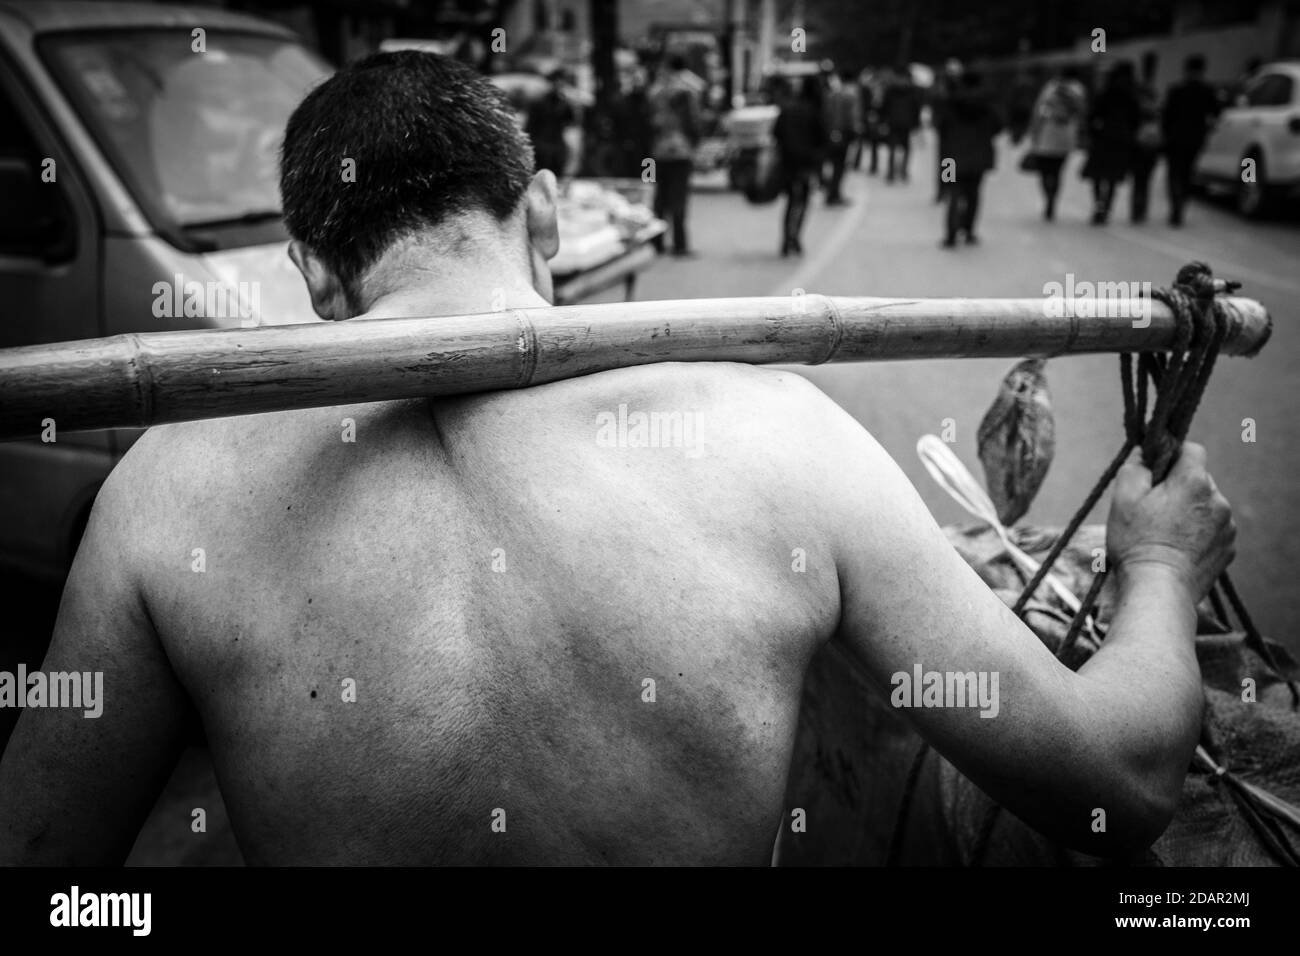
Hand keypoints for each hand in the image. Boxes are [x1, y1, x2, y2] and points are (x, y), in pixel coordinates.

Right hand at [1106, 442, 1235, 599]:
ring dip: (1190, 511)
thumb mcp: (1122, 498)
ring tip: (1165, 533)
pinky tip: (1178, 548)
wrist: (1159, 589)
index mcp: (1193, 481)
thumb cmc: (1136, 542)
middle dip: (1179, 487)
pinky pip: (1213, 529)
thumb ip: (1134, 467)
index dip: (1171, 455)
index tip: (1155, 473)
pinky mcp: (1229, 548)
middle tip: (1154, 509)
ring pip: (1206, 505)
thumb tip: (1145, 455)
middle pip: (1198, 479)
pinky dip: (1198, 533)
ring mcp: (1227, 526)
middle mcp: (1218, 499)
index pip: (1191, 449)